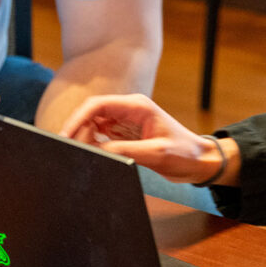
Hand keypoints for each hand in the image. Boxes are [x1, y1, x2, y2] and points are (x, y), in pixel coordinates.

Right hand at [60, 93, 225, 183]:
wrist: (200, 161)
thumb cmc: (184, 153)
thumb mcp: (155, 153)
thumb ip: (125, 151)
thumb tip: (96, 152)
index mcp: (137, 106)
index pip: (98, 105)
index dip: (78, 118)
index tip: (66, 135)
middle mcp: (129, 110)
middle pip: (92, 113)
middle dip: (78, 130)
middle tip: (73, 151)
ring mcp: (127, 122)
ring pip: (94, 125)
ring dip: (86, 138)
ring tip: (86, 156)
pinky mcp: (126, 134)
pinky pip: (102, 136)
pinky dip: (94, 145)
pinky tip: (94, 156)